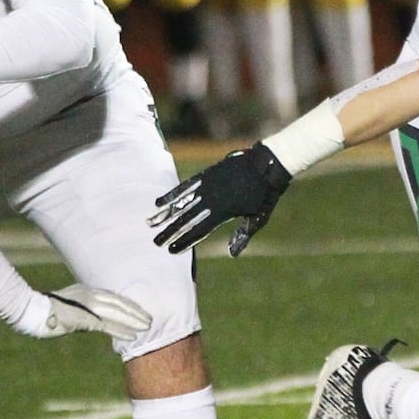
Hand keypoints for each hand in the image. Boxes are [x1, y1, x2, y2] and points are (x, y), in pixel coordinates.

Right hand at [34, 284, 153, 340]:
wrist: (30, 311)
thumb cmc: (45, 310)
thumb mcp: (67, 304)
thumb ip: (81, 308)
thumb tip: (91, 318)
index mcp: (86, 289)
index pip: (113, 296)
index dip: (129, 304)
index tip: (140, 311)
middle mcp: (89, 294)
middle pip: (119, 303)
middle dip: (136, 312)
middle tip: (150, 319)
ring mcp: (86, 305)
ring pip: (117, 313)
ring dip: (133, 321)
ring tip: (147, 328)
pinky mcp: (83, 318)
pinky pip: (107, 326)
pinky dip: (122, 331)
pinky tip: (133, 337)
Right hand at [149, 142, 292, 255]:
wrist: (267, 164)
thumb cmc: (265, 194)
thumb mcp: (258, 218)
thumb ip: (243, 234)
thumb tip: (232, 254)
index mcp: (224, 212)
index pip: (200, 229)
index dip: (185, 240)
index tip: (171, 250)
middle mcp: (212, 200)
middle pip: (187, 218)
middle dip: (170, 230)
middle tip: (154, 241)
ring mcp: (208, 186)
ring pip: (182, 202)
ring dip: (165, 214)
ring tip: (150, 223)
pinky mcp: (206, 175)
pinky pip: (185, 186)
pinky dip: (172, 194)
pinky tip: (159, 202)